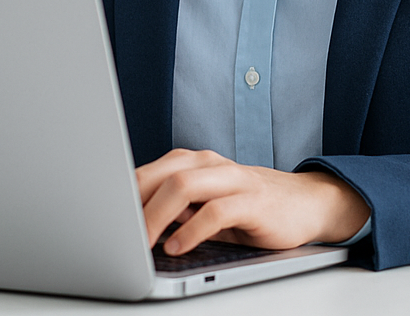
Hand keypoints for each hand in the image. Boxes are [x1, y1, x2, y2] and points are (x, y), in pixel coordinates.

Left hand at [136, 148, 369, 254]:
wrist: (305, 203)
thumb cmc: (250, 206)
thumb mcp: (206, 206)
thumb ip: (175, 208)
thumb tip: (134, 223)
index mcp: (195, 162)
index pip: (149, 171)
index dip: (123, 194)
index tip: (103, 218)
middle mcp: (211, 165)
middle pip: (162, 174)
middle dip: (134, 204)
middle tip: (117, 233)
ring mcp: (233, 180)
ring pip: (184, 186)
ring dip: (157, 216)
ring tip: (143, 242)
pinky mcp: (253, 202)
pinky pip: (216, 212)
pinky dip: (192, 231)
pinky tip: (178, 247)